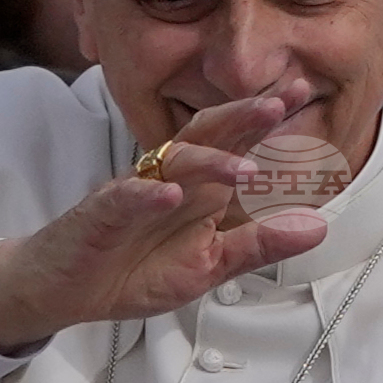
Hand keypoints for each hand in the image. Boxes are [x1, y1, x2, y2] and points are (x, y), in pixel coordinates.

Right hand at [0, 88, 334, 347]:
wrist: (65, 289)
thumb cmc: (132, 270)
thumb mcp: (208, 266)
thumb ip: (258, 246)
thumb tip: (316, 227)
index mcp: (199, 188)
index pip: (236, 143)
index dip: (266, 119)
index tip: (303, 93)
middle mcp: (170, 179)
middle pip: (209, 137)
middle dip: (244, 117)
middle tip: (280, 102)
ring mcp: (135, 194)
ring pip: (173, 164)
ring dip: (209, 162)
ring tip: (244, 168)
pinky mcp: (100, 215)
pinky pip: (125, 199)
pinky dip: (147, 196)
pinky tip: (171, 194)